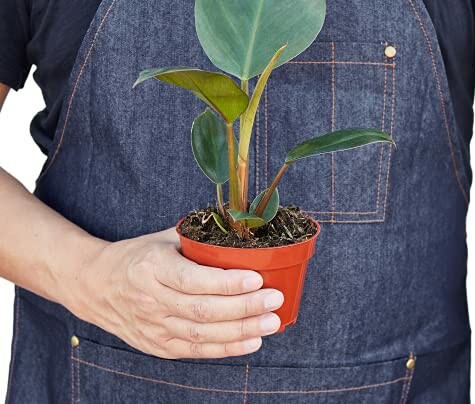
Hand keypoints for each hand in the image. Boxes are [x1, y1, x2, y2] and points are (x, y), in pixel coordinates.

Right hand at [69, 227, 283, 358]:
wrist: (95, 285)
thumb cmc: (136, 256)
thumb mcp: (162, 238)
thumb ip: (197, 236)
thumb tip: (239, 229)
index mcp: (151, 268)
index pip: (193, 279)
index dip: (227, 282)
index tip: (257, 279)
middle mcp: (150, 300)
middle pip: (202, 311)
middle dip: (244, 308)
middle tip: (274, 301)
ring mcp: (152, 327)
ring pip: (201, 335)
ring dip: (240, 331)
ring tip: (270, 323)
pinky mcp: (156, 345)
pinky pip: (195, 351)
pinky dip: (225, 348)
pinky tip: (250, 341)